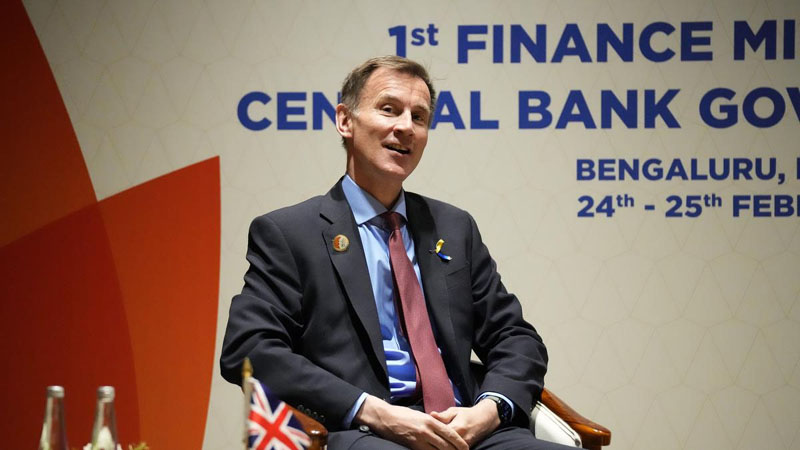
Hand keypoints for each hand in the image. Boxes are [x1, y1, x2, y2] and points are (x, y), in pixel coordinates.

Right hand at [354, 396, 468, 449]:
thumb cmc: (403, 414)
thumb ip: (432, 422)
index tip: (466, 447)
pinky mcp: (413, 446)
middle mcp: (426, 430)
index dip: (459, 442)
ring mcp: (419, 439)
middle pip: (446, 445)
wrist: (386, 418)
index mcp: (430, 420)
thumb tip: (443, 429)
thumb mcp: (421, 415)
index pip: (449, 433)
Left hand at [431, 399, 499, 446]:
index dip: (431, 434)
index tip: (423, 432)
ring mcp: (465, 446)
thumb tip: (431, 414)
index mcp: (456, 428)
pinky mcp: (467, 448)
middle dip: (434, 443)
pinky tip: (440, 445)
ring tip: (432, 443)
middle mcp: (461, 439)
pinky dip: (447, 448)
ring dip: (440, 447)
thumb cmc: (467, 414)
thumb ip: (443, 416)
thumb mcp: (454, 411)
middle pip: (443, 446)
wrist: (484, 419)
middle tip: (425, 439)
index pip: (440, 435)